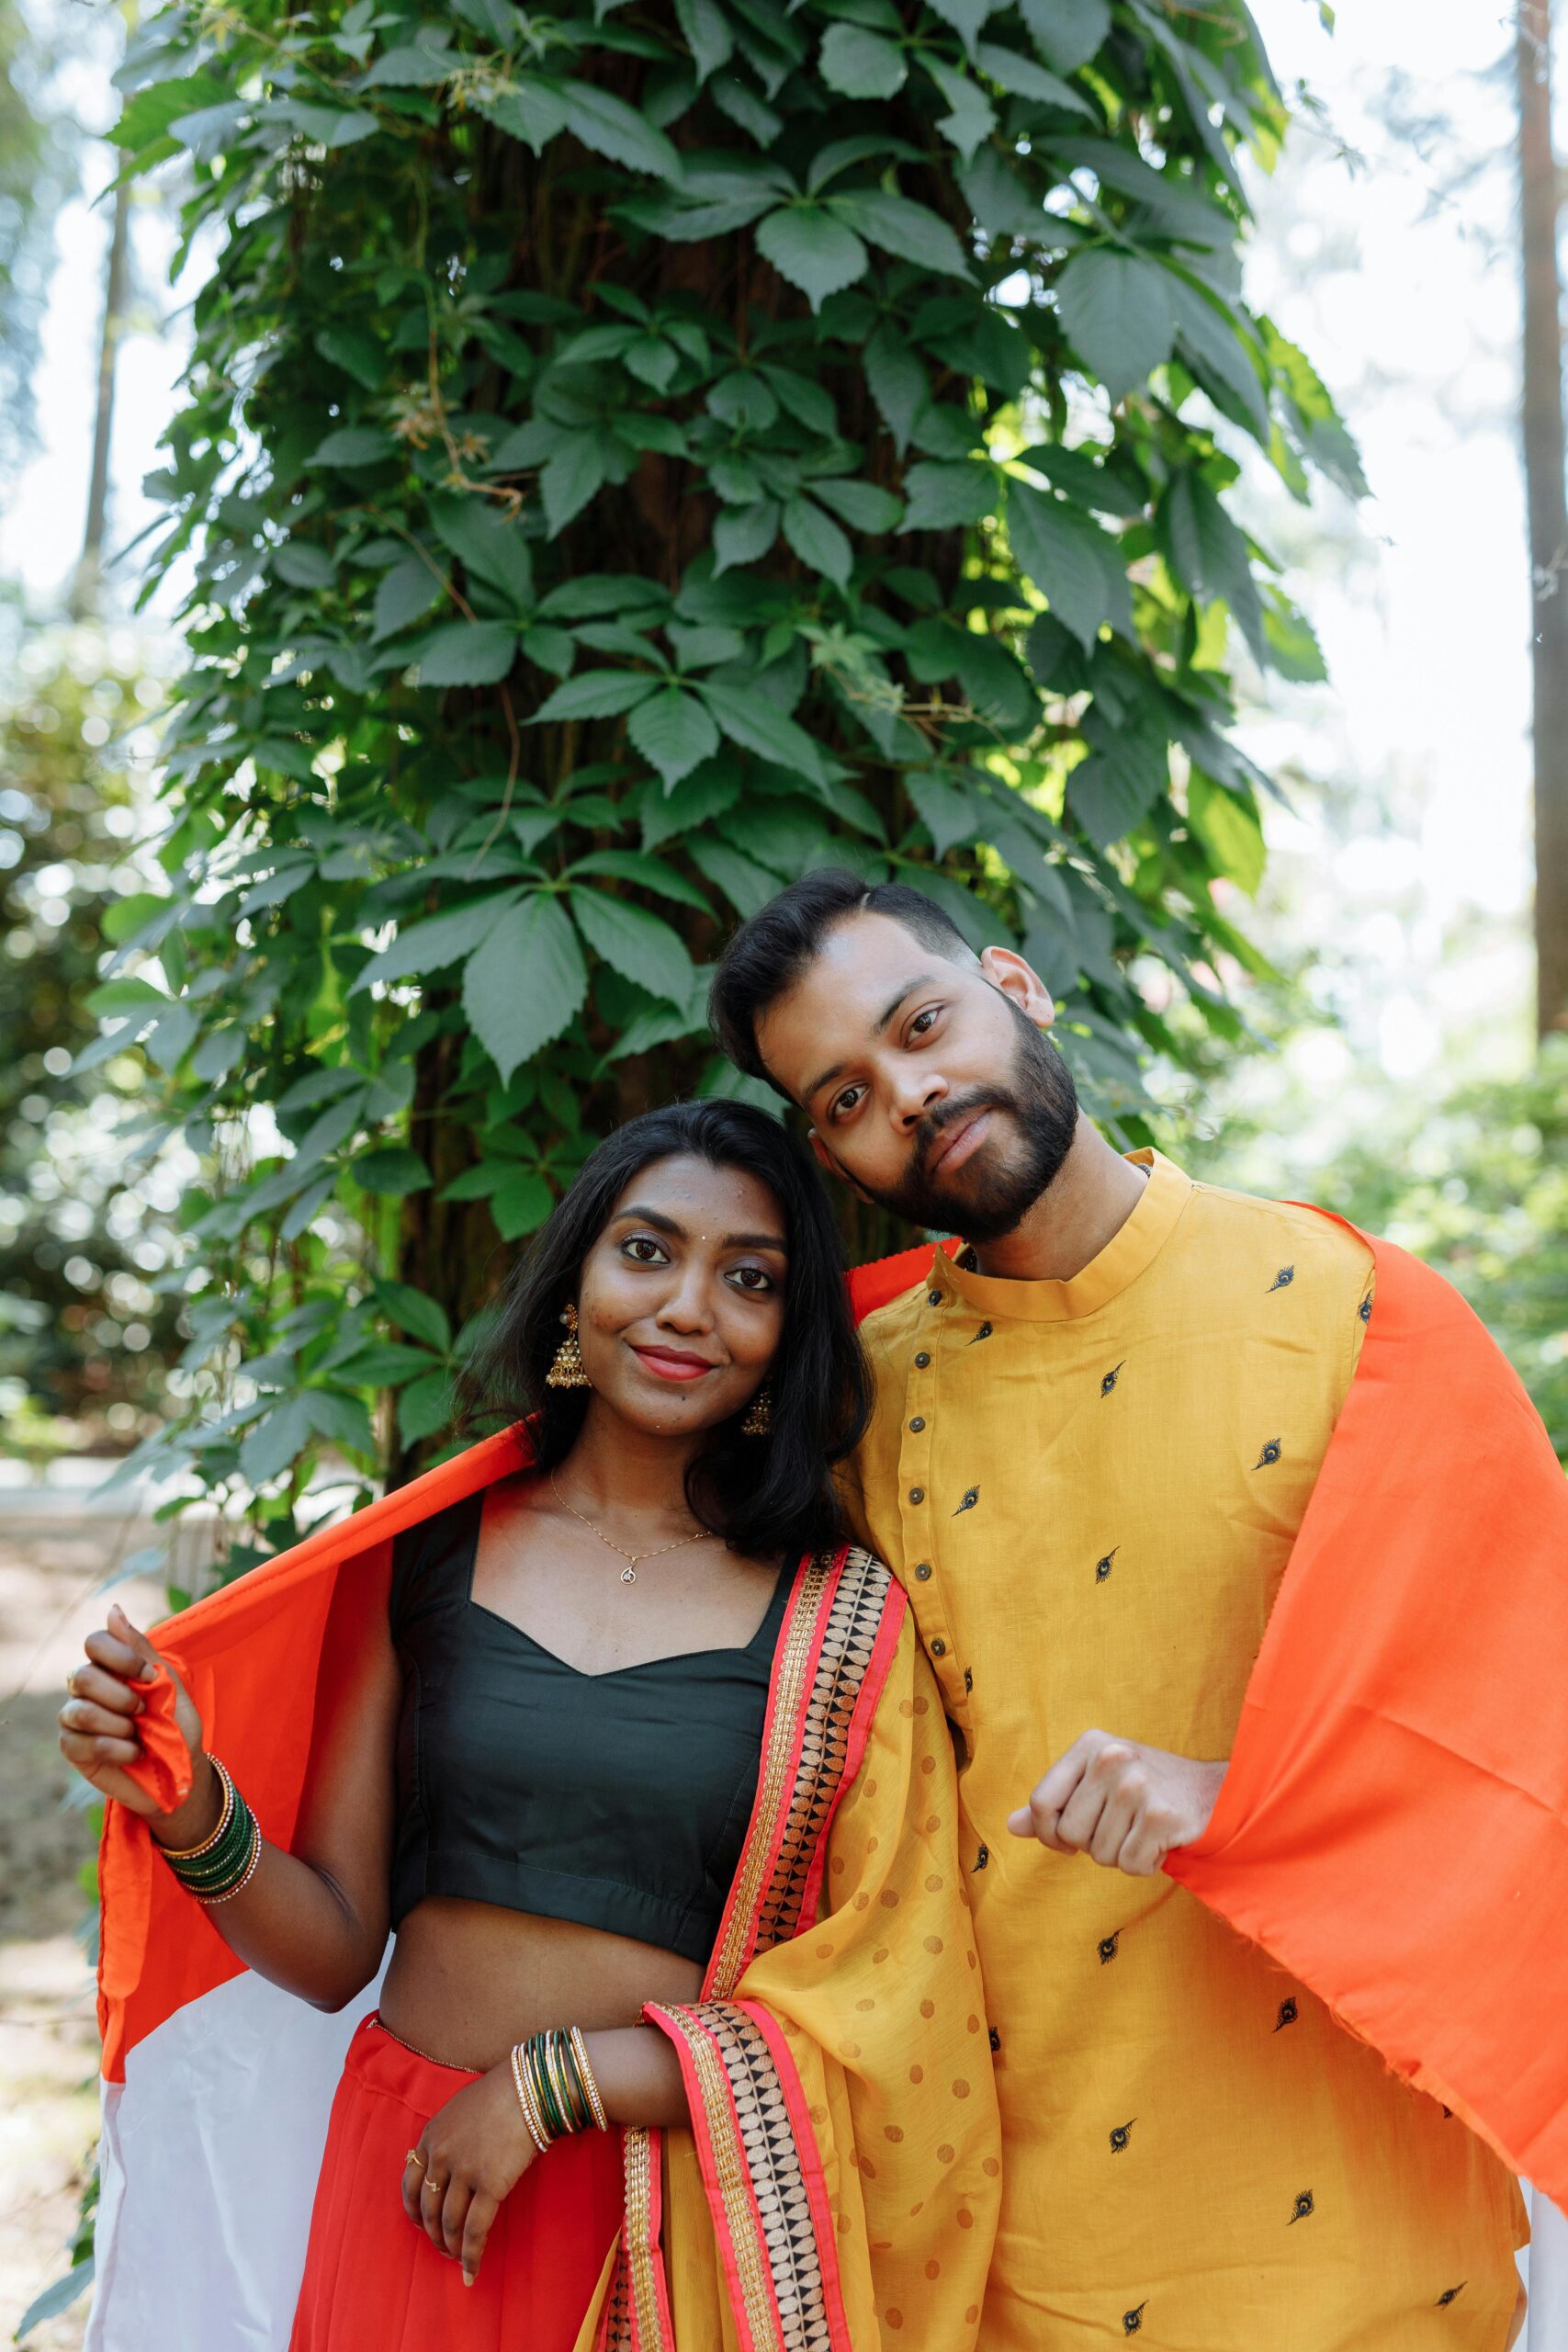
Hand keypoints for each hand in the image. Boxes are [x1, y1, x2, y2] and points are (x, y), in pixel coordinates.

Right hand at [58, 1603, 207, 1826]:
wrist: (180, 1776)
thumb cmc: (176, 1727)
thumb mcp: (168, 1684)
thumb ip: (140, 1649)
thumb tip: (112, 1608)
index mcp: (111, 1667)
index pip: (95, 1642)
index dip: (120, 1655)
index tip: (149, 1675)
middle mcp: (87, 1688)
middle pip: (82, 1676)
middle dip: (121, 1696)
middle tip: (143, 1711)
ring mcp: (75, 1718)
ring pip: (80, 1711)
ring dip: (119, 1724)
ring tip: (138, 1734)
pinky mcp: (73, 1748)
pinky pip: (83, 1742)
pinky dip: (117, 1749)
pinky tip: (133, 1754)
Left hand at [402, 2061, 537, 2286]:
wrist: (529, 2087)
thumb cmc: (500, 2094)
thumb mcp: (460, 2111)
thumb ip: (448, 2139)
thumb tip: (449, 2170)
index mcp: (430, 2137)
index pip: (411, 2184)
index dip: (415, 2211)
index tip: (421, 2225)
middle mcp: (440, 2157)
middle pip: (429, 2209)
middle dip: (434, 2235)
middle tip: (443, 2249)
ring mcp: (464, 2172)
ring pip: (450, 2223)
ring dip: (452, 2248)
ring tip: (458, 2260)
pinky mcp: (490, 2185)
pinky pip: (475, 2229)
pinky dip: (471, 2255)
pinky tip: (472, 2270)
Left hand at [1007, 1729, 1225, 1877]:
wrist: (1213, 1793)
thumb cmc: (1146, 1789)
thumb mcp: (1097, 1782)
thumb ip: (1055, 1802)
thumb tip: (1011, 1826)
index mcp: (1089, 1745)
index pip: (1041, 1803)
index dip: (1048, 1833)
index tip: (1066, 1842)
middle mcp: (1111, 1758)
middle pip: (1070, 1834)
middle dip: (1091, 1844)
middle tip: (1121, 1828)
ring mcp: (1137, 1785)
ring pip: (1100, 1854)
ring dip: (1121, 1854)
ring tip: (1142, 1831)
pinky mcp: (1161, 1816)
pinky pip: (1130, 1865)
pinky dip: (1144, 1864)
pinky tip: (1159, 1842)